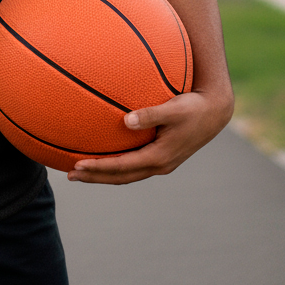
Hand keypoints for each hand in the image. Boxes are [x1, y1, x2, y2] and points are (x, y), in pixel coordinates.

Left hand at [67, 89, 233, 184]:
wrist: (215, 112)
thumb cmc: (193, 107)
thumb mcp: (173, 108)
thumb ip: (150, 114)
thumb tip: (126, 120)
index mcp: (159, 157)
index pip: (122, 167)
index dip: (99, 168)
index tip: (77, 165)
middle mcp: (159, 165)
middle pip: (120, 177)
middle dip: (95, 177)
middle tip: (70, 176)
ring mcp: (160, 163)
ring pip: (126, 175)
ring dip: (103, 175)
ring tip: (80, 172)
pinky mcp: (161, 157)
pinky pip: (133, 167)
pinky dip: (116, 167)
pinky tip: (104, 159)